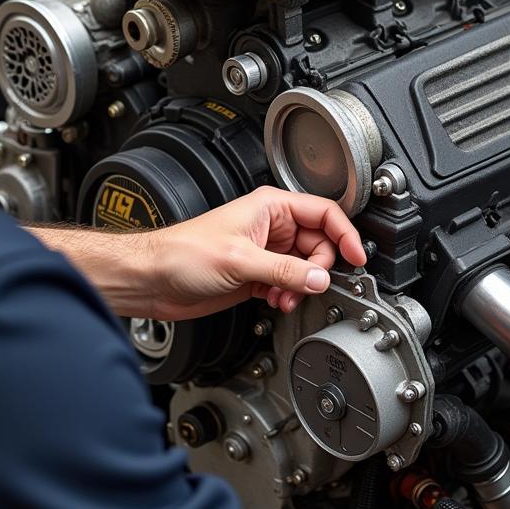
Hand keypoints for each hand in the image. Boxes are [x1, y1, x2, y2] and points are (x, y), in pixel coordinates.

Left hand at [143, 186, 367, 318]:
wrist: (153, 278)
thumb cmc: (182, 253)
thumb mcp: (240, 259)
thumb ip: (285, 270)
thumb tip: (320, 279)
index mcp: (271, 207)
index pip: (324, 214)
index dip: (345, 235)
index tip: (357, 257)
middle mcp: (272, 226)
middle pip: (319, 245)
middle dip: (318, 270)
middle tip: (308, 285)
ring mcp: (265, 250)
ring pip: (305, 267)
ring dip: (301, 287)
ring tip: (285, 298)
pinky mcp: (257, 274)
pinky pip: (288, 283)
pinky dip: (287, 295)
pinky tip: (274, 301)